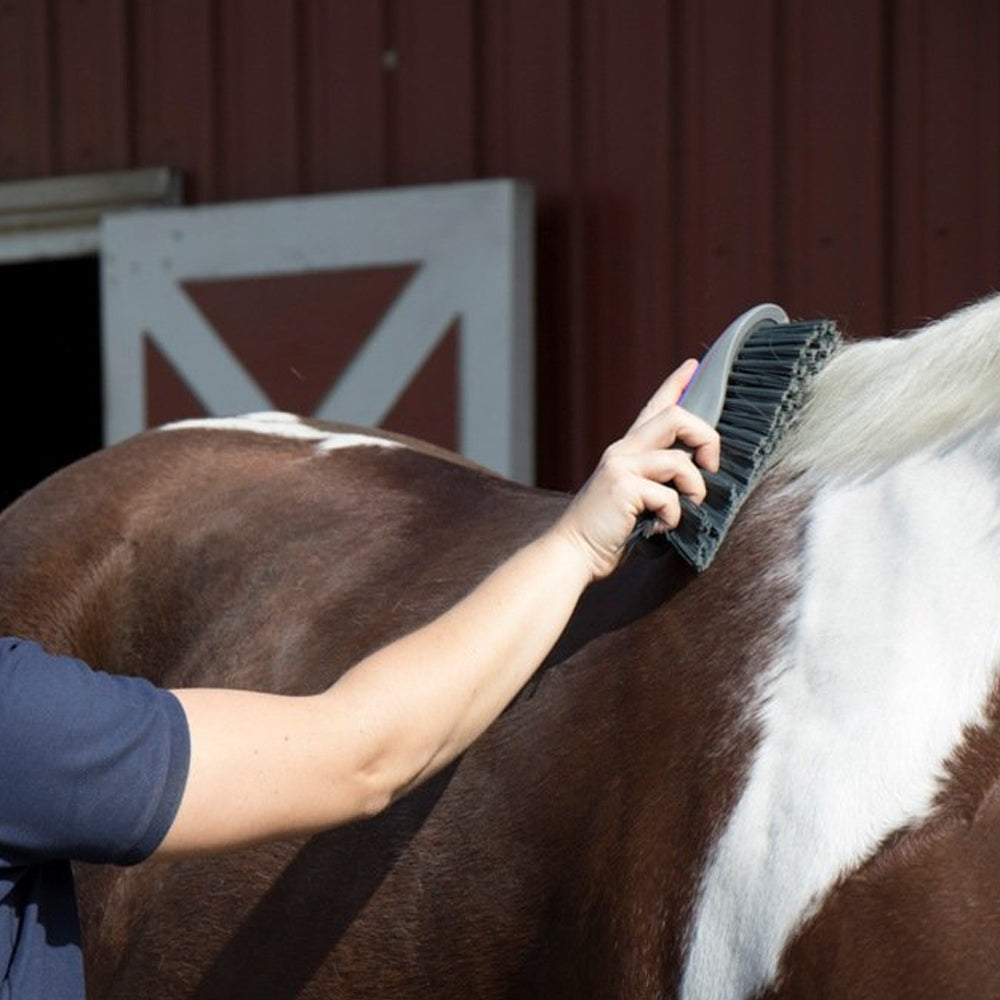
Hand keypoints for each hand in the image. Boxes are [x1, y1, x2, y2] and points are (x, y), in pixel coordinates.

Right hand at [552, 359, 720, 580]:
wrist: (572, 552)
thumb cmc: (607, 532)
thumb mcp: (634, 497)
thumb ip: (657, 480)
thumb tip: (698, 476)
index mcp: (625, 451)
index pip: (654, 407)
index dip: (675, 384)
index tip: (692, 366)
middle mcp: (622, 451)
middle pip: (676, 417)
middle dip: (706, 437)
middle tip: (711, 466)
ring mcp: (621, 466)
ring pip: (680, 460)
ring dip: (695, 490)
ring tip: (687, 511)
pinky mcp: (623, 487)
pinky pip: (670, 496)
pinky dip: (674, 517)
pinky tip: (660, 529)